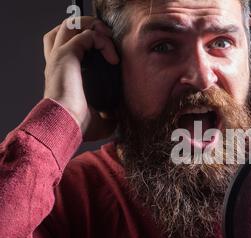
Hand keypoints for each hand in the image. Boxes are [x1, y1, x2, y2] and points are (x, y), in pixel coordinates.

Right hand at [43, 16, 119, 140]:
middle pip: (66, 28)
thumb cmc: (76, 125)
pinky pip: (87, 35)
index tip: (110, 58)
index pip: (68, 45)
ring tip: (110, 42)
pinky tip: (113, 59)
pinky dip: (103, 41)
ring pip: (74, 24)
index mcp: (63, 72)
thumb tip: (116, 117)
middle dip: (89, 27)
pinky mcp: (67, 54)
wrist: (65, 124)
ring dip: (95, 27)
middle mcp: (59, 61)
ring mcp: (61, 56)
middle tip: (107, 40)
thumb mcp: (98, 120)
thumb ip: (106, 116)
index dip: (88, 43)